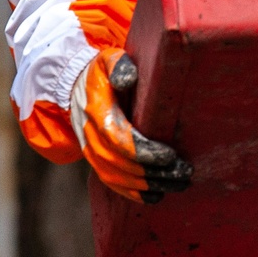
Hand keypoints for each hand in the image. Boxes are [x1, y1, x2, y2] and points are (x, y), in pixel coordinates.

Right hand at [76, 48, 192, 202]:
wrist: (73, 85)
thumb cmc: (100, 72)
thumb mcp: (108, 60)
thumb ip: (119, 67)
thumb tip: (129, 79)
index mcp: (96, 111)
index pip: (119, 139)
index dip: (144, 151)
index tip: (170, 155)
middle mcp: (90, 135)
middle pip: (121, 163)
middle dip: (153, 172)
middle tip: (184, 173)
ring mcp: (90, 150)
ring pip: (117, 177)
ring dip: (148, 186)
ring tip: (178, 184)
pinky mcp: (94, 160)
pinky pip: (111, 182)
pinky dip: (134, 193)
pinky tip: (157, 195)